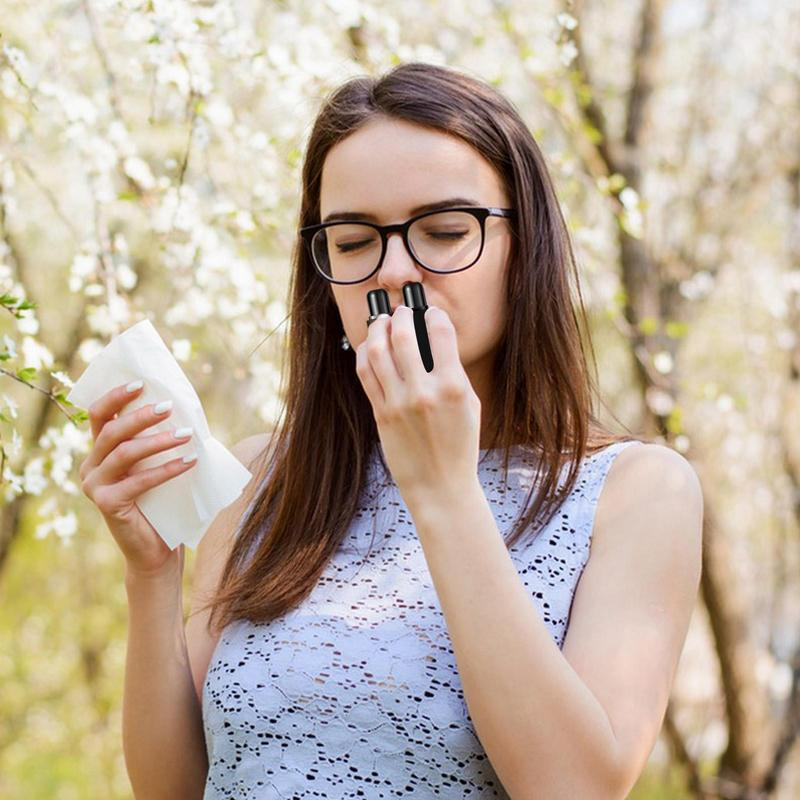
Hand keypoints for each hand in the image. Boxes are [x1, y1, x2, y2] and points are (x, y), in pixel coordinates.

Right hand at [78, 381, 196, 579]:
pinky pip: (139, 481)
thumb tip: (184, 410)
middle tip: (169, 407)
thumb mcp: (158, 466)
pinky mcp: (107, 504)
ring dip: (159, 441)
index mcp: (100, 453)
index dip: (116, 396)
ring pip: (125, 453)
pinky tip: (189, 461)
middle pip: (112, 431)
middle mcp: (91, 467)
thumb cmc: (162, 504)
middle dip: (141, 416)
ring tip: (187, 434)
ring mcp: (95, 487)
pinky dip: (166, 469)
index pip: (99, 416)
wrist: (157, 550)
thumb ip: (158, 442)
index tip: (141, 383)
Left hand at [354, 304, 481, 506]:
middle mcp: (424, 392)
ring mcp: (398, 403)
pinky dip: (365, 353)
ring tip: (382, 322)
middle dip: (401, 315)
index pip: (440, 332)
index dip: (434, 314)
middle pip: (403, 335)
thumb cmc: (460, 445)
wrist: (440, 487)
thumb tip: (433, 340)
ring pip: (377, 351)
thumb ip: (453, 371)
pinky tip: (370, 346)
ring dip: (378, 329)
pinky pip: (366, 373)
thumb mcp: (470, 405)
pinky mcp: (380, 414)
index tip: (431, 313)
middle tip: (402, 311)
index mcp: (453, 387)